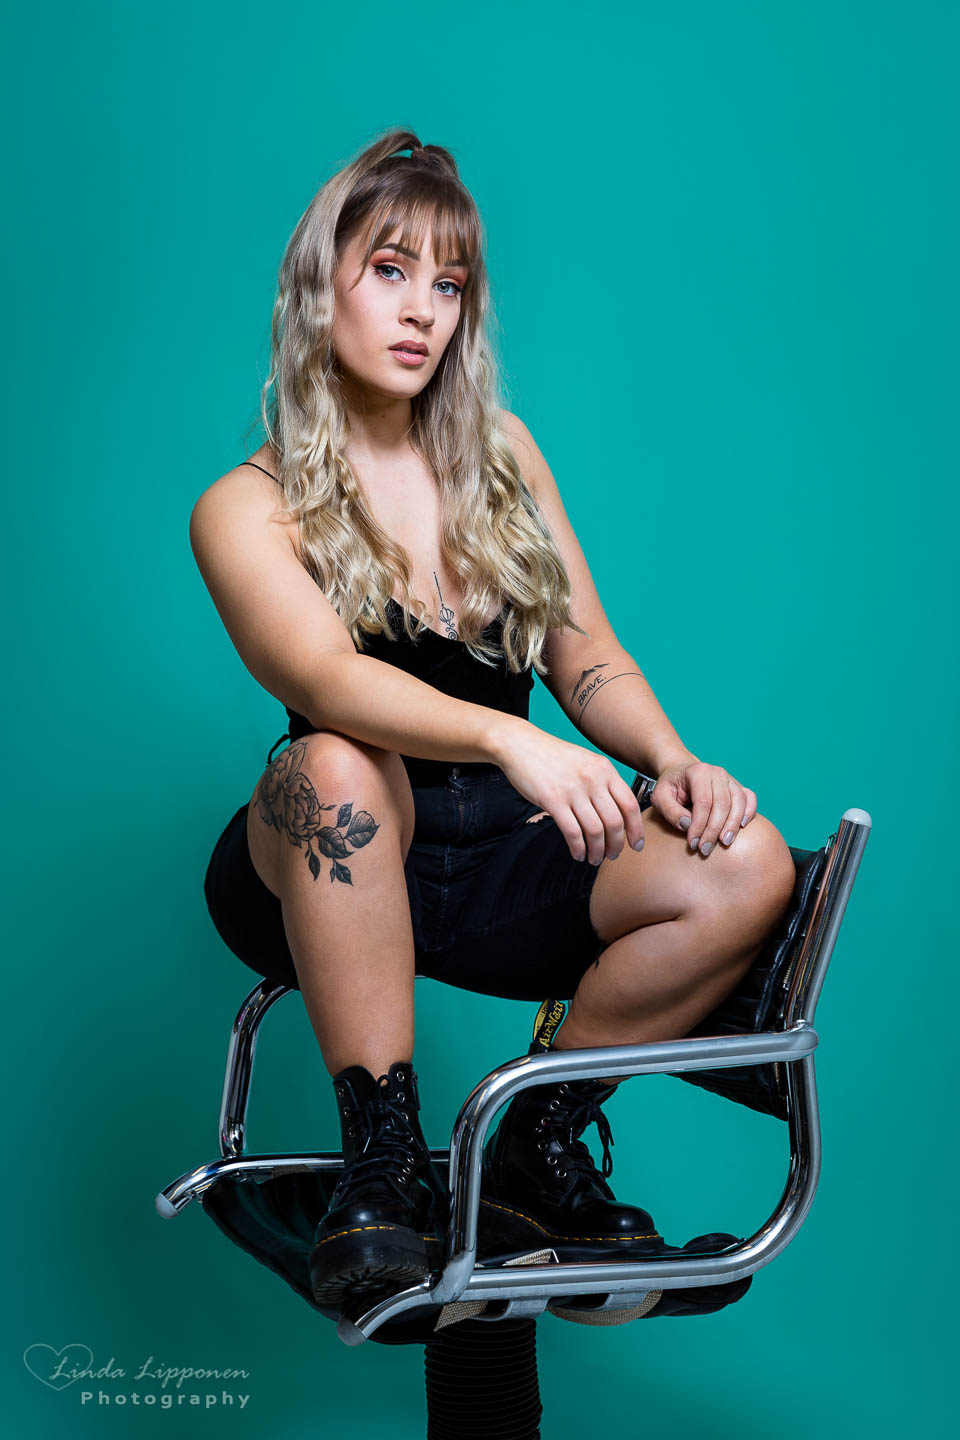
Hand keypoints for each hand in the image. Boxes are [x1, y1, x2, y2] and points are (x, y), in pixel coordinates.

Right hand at [494, 721, 644, 864]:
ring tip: (594, 858)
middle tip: (612, 856)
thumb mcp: (586, 762)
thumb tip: (619, 812)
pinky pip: (572, 832)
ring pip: (595, 831)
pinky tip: (577, 854)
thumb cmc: (552, 756)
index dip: (636, 829)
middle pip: (615, 822)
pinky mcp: (552, 800)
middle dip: (616, 845)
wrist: (521, 744)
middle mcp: (592, 779)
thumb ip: (603, 782)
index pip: (630, 804)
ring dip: (597, 851)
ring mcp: (572, 789)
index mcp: (604, 769)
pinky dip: (578, 848)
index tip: (635, 845)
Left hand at [651, 757, 756, 856]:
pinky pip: (749, 798)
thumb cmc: (670, 787)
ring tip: (724, 843)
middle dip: (714, 830)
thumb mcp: (659, 798)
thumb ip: (670, 812)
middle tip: (705, 849)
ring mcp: (730, 778)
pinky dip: (749, 812)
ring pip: (739, 802)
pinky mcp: (738, 786)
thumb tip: (689, 826)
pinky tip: (741, 827)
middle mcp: (717, 773)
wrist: (680, 773)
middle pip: (722, 804)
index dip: (699, 825)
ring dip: (732, 825)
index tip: (692, 843)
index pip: (703, 802)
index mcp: (698, 772)